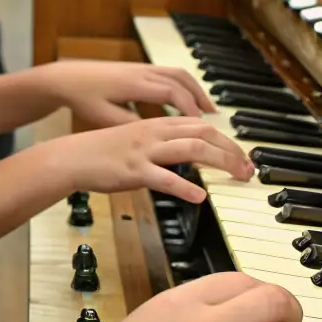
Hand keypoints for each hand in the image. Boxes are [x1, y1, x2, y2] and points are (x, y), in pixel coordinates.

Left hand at [39, 60, 214, 127]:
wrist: (66, 77)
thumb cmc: (83, 98)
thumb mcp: (104, 118)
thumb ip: (130, 125)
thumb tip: (155, 137)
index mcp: (136, 85)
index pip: (173, 93)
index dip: (190, 108)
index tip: (202, 126)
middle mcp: (143, 73)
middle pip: (182, 80)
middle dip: (201, 99)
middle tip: (216, 119)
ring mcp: (142, 68)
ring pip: (178, 74)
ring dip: (196, 90)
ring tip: (208, 110)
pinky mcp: (139, 69)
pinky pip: (170, 74)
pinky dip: (184, 86)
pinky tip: (186, 100)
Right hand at [57, 114, 253, 198]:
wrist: (72, 157)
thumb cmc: (103, 153)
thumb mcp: (138, 140)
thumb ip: (164, 144)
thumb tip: (189, 155)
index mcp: (158, 125)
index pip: (202, 127)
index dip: (227, 141)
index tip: (243, 157)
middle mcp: (155, 133)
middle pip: (204, 134)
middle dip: (232, 150)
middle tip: (249, 169)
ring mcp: (145, 151)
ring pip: (191, 150)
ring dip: (220, 162)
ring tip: (238, 177)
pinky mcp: (133, 171)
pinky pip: (163, 178)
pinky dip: (185, 186)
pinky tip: (200, 196)